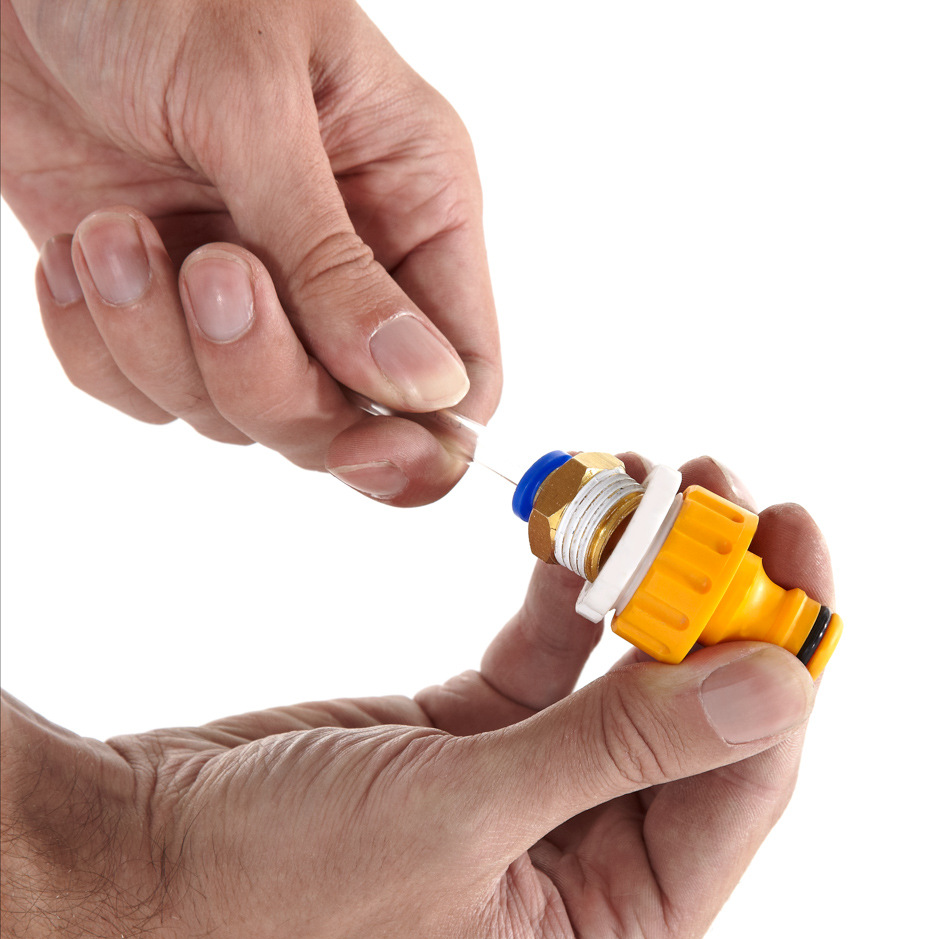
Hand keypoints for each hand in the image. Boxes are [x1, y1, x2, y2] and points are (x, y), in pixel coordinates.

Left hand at [0, 0, 499, 502]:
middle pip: (345, 417)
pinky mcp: (158, 307)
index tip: (361, 449)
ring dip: (161, 344)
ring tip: (115, 232)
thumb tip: (425, 387)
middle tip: (211, 273)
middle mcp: (344, 266)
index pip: (462, 371)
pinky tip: (81, 250)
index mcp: (412, 205)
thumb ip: (335, 260)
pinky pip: (145, 393)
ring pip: (238, 416)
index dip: (425, 437)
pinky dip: (100, 344)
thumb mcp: (255, 101)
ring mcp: (251, 295)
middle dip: (265, 376)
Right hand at [0, 458, 831, 938]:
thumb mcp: (462, 822)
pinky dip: (563, 587)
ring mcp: (526, 796)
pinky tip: (577, 524)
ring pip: (620, 675)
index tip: (796, 543)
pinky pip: (546, 655)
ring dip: (643, 577)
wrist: (137, 863)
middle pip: (690, 719)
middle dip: (715, 599)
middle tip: (731, 487)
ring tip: (665, 477)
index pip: (738, 786)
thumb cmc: (273, 895)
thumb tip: (777, 683)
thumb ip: (625, 749)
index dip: (776, 658)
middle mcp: (580, 872)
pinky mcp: (473, 739)